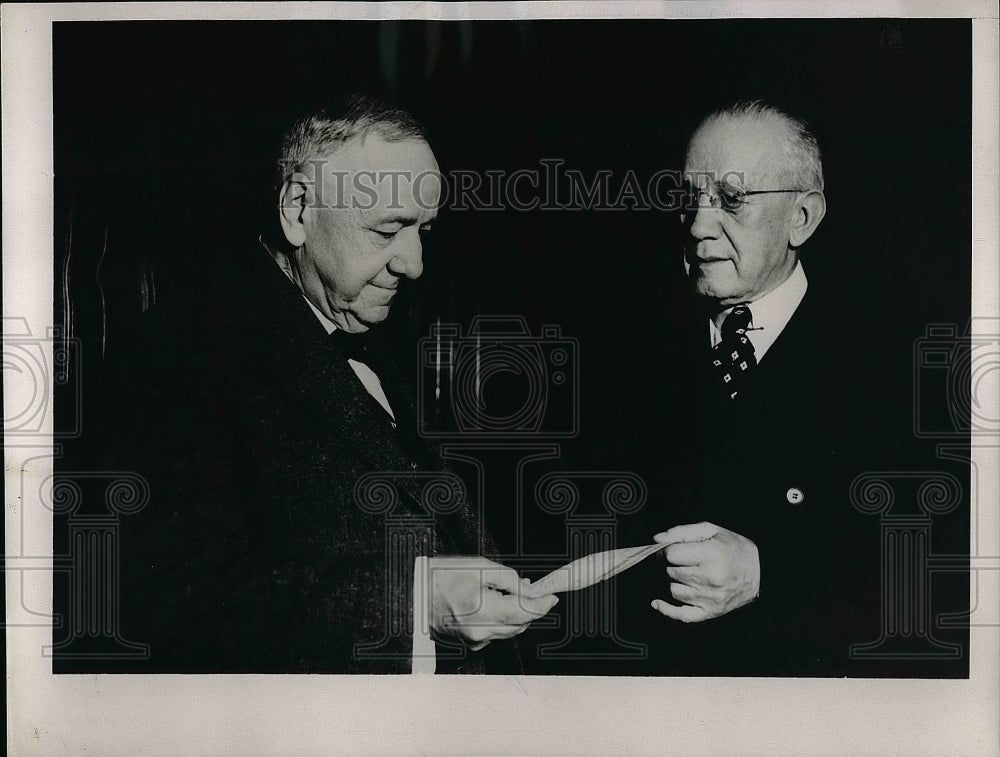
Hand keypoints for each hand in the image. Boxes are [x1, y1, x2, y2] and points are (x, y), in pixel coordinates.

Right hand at [428, 556, 558, 650]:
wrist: (413, 593)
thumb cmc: (441, 576)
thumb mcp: (478, 567)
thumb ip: (509, 579)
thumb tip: (529, 590)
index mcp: (481, 610)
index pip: (525, 613)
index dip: (542, 605)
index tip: (552, 597)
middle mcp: (479, 631)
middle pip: (520, 624)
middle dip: (530, 608)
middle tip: (531, 590)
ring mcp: (473, 640)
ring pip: (509, 631)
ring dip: (516, 614)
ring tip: (511, 593)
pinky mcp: (469, 643)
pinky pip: (495, 634)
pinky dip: (501, 621)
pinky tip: (494, 605)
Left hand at [649, 521, 759, 622]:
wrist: (761, 572)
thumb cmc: (734, 548)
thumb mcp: (711, 530)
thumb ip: (682, 532)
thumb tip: (657, 539)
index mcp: (713, 554)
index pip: (672, 554)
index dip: (668, 550)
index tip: (672, 549)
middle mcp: (711, 578)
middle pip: (672, 571)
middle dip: (674, 564)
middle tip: (684, 560)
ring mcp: (711, 598)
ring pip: (674, 590)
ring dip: (677, 581)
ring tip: (690, 574)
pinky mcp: (711, 612)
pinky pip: (681, 615)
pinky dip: (667, 609)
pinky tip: (657, 603)